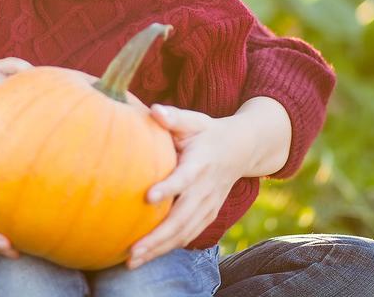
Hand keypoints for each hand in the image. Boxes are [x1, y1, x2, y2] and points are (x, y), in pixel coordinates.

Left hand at [128, 104, 244, 268]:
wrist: (241, 149)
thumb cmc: (207, 132)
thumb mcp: (193, 120)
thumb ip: (173, 117)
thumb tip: (153, 110)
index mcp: (200, 163)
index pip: (184, 179)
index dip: (168, 188)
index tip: (148, 197)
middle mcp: (206, 189)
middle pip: (182, 218)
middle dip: (157, 237)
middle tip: (132, 251)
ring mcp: (209, 205)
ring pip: (184, 233)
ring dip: (159, 249)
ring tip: (133, 262)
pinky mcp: (209, 215)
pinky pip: (189, 236)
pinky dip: (169, 248)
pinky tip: (147, 257)